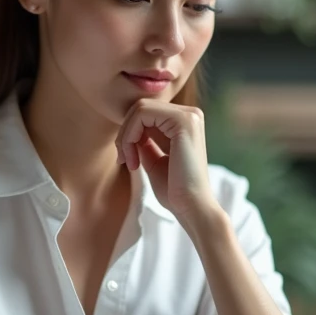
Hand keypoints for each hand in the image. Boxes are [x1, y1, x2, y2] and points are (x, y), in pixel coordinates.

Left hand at [115, 99, 217, 226]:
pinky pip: (142, 115)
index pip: (146, 113)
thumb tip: (127, 127)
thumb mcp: (153, 160)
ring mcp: (189, 115)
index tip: (125, 160)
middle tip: (123, 160)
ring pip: (139, 108)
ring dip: (125, 136)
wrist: (191, 208)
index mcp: (185, 122)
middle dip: (124, 133)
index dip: (128, 133)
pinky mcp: (184, 121)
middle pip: (141, 107)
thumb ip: (143, 141)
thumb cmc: (174, 190)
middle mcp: (190, 114)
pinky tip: (134, 161)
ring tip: (128, 162)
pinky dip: (129, 137)